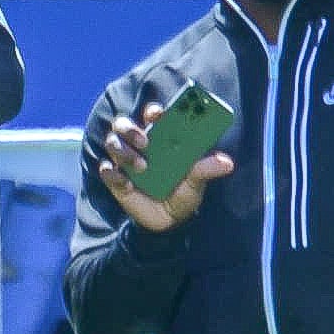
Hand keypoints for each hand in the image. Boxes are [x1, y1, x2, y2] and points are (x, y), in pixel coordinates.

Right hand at [92, 107, 235, 233]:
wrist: (168, 222)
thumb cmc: (183, 193)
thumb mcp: (196, 182)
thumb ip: (206, 169)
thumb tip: (227, 163)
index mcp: (160, 138)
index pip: (152, 115)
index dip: (153, 111)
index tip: (158, 115)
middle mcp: (139, 144)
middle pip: (123, 123)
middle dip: (131, 129)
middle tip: (145, 142)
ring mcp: (124, 160)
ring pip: (112, 142)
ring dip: (124, 151)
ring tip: (141, 167)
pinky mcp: (114, 178)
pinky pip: (106, 170)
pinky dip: (114, 175)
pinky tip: (128, 185)